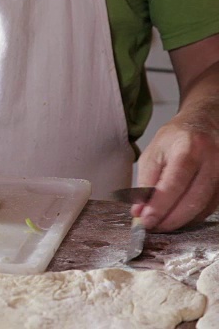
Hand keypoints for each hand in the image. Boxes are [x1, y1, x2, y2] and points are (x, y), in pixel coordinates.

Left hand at [132, 111, 218, 231]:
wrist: (203, 123)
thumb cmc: (175, 139)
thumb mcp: (153, 153)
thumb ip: (145, 183)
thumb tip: (139, 211)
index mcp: (188, 148)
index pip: (174, 183)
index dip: (159, 206)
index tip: (145, 221)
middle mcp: (211, 160)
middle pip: (193, 199)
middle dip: (170, 219)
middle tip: (152, 227)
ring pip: (204, 207)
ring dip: (181, 221)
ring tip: (161, 224)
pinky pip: (211, 207)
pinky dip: (192, 216)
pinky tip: (177, 217)